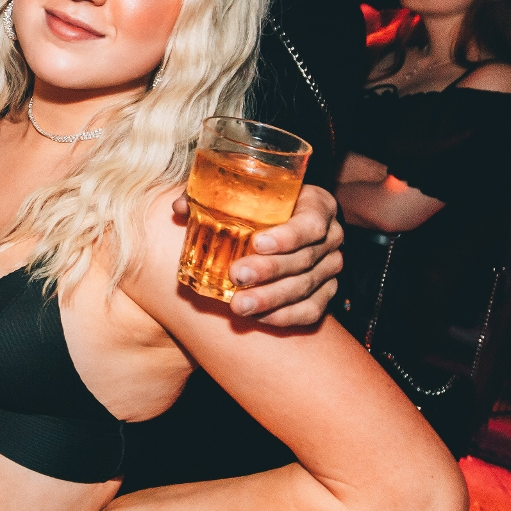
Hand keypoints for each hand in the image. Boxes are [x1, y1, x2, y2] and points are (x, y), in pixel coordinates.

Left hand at [174, 184, 341, 324]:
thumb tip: (179, 208)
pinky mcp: (326, 294)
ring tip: (238, 306)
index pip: (311, 223)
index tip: (258, 243)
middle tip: (236, 275)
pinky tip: (257, 318)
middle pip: (304, 260)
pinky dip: (283, 317)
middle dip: (269, 271)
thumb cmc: (261, 205)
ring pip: (305, 289)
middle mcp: (331, 238)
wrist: (282, 227)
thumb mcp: (246, 193)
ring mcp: (330, 269)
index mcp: (318, 206)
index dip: (288, 236)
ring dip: (270, 300)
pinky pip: (310, 311)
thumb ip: (212, 196)